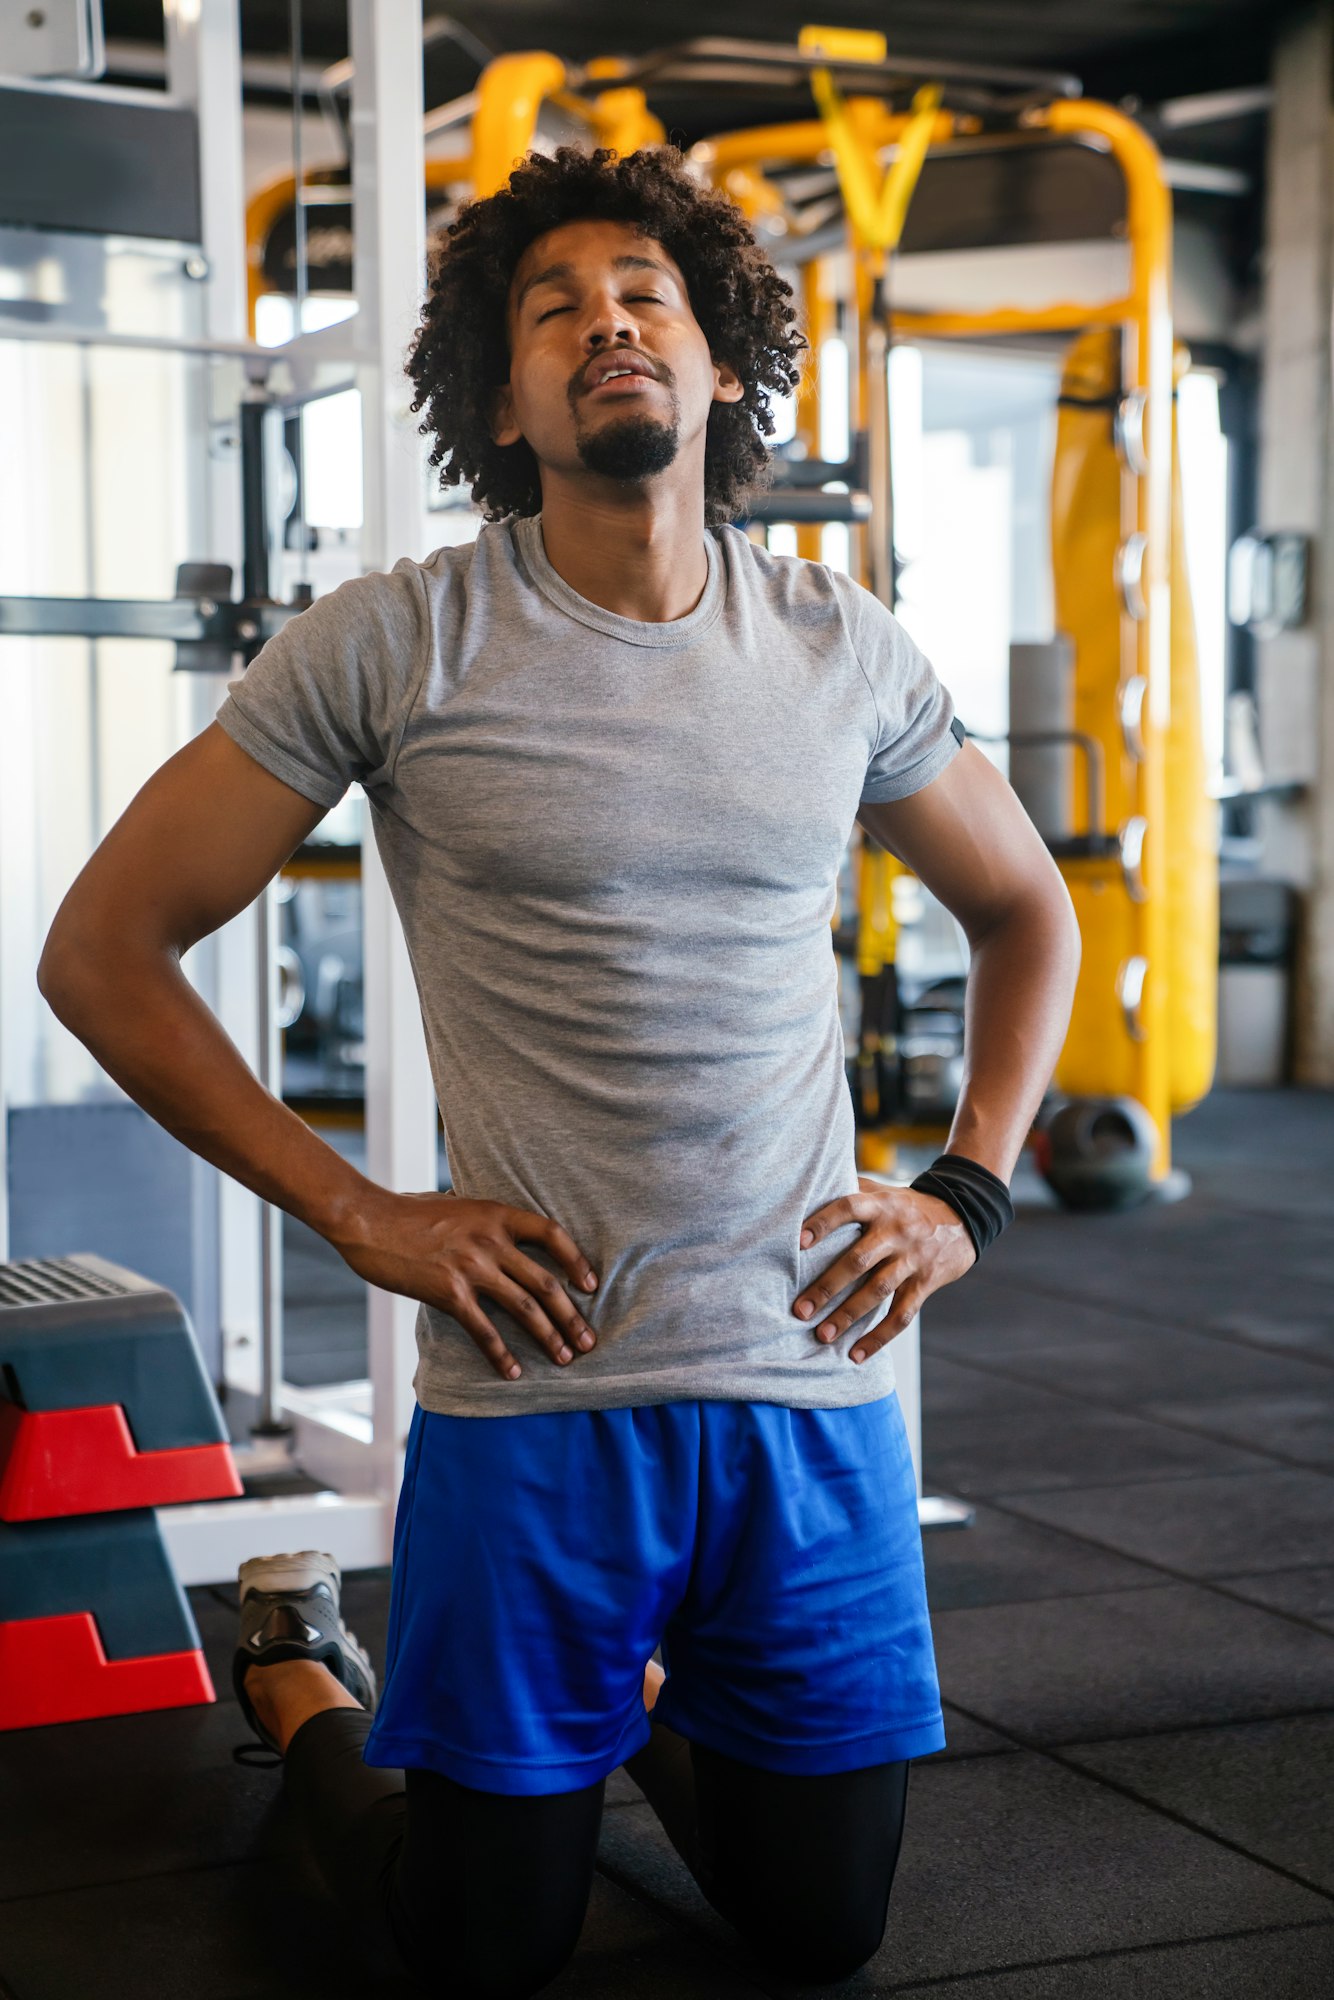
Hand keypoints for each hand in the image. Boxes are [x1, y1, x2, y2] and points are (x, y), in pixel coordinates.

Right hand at [333, 1190, 598, 1380]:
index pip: (552, 1234)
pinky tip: (513, 1371)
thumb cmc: (409, 1212)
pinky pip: (483, 1329)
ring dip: (549, 1336)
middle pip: (545, 1281)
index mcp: (496, 1214)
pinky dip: (501, 1354)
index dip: (576, 1261)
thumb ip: (484, 1221)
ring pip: (524, 1307)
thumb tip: (502, 1234)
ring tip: (565, 1358)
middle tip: (590, 1341)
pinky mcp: (448, 1291)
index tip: (591, 1285)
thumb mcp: (457, 1205)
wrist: (368, 1220)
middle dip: (571, 1315)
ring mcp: (471, 1266)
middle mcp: (491, 1239)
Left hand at [793, 1177, 975, 1364]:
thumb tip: (806, 1190)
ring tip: (822, 1335)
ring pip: (878, 1291)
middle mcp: (896, 1232)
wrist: (963, 1217)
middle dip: (827, 1287)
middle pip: (858, 1260)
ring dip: (848, 1316)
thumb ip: (850, 1190)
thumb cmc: (906, 1206)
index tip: (798, 1242)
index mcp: (880, 1206)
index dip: (824, 1223)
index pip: (849, 1208)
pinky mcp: (926, 1283)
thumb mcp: (882, 1191)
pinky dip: (879, 1337)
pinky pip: (902, 1314)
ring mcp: (912, 1259)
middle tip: (800, 1310)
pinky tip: (856, 1355)